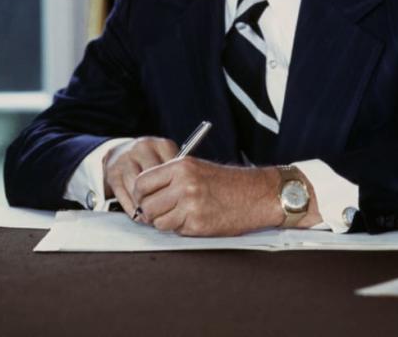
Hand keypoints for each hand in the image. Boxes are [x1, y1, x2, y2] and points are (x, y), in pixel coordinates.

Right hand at [103, 136, 178, 216]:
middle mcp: (143, 149)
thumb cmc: (150, 160)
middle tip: (165, 214)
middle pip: (154, 180)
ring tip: (152, 217)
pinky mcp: (113, 173)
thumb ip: (176, 174)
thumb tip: (185, 198)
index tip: (178, 204)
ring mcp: (126, 160)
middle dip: (159, 200)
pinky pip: (123, 195)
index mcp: (162, 145)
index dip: (175, 190)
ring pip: (138, 189)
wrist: (119, 152)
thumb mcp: (166, 160)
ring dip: (144, 207)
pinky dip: (131, 208)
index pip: (172, 171)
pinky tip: (138, 214)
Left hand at [132, 159, 287, 236]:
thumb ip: (170, 179)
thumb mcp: (197, 169)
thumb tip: (142, 196)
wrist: (258, 194)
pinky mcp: (197, 223)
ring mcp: (190, 205)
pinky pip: (175, 230)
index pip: (141, 182)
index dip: (140, 194)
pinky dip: (180, 229)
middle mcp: (183, 184)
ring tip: (181, 215)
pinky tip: (195, 220)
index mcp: (181, 166)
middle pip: (146, 204)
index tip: (145, 199)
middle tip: (160, 212)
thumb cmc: (228, 183)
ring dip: (165, 222)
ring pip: (157, 221)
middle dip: (150, 212)